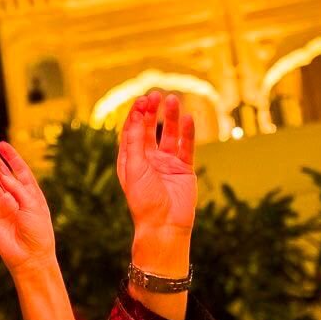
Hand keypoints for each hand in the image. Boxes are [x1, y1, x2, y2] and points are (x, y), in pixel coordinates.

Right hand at [0, 141, 56, 275]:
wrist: (30, 256)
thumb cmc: (38, 232)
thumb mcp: (33, 206)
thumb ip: (18, 190)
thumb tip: (3, 176)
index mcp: (30, 193)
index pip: (19, 170)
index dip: (11, 157)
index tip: (2, 144)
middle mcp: (16, 197)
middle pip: (2, 173)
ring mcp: (3, 205)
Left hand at [118, 91, 196, 237]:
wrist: (165, 224)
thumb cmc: (144, 200)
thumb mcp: (134, 167)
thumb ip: (136, 141)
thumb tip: (137, 116)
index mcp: (131, 160)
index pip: (132, 131)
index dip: (136, 115)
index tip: (142, 100)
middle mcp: (148, 160)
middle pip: (150, 129)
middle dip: (152, 111)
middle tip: (157, 95)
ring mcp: (167, 164)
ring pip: (169, 135)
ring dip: (171, 118)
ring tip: (174, 100)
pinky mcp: (184, 169)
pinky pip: (186, 147)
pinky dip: (188, 133)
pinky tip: (189, 118)